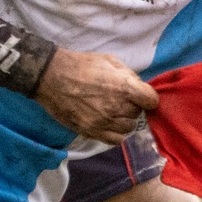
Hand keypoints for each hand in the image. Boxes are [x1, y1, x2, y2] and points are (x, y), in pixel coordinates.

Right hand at [34, 49, 157, 144]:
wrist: (50, 77)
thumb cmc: (80, 65)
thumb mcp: (109, 61)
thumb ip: (129, 74)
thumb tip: (140, 86)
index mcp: (123, 87)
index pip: (151, 100)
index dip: (148, 97)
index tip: (142, 96)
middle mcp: (116, 107)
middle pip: (138, 113)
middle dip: (132, 106)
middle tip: (119, 98)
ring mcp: (104, 122)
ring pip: (128, 127)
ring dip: (124, 119)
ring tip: (112, 110)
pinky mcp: (92, 132)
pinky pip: (115, 140)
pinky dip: (115, 133)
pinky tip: (108, 123)